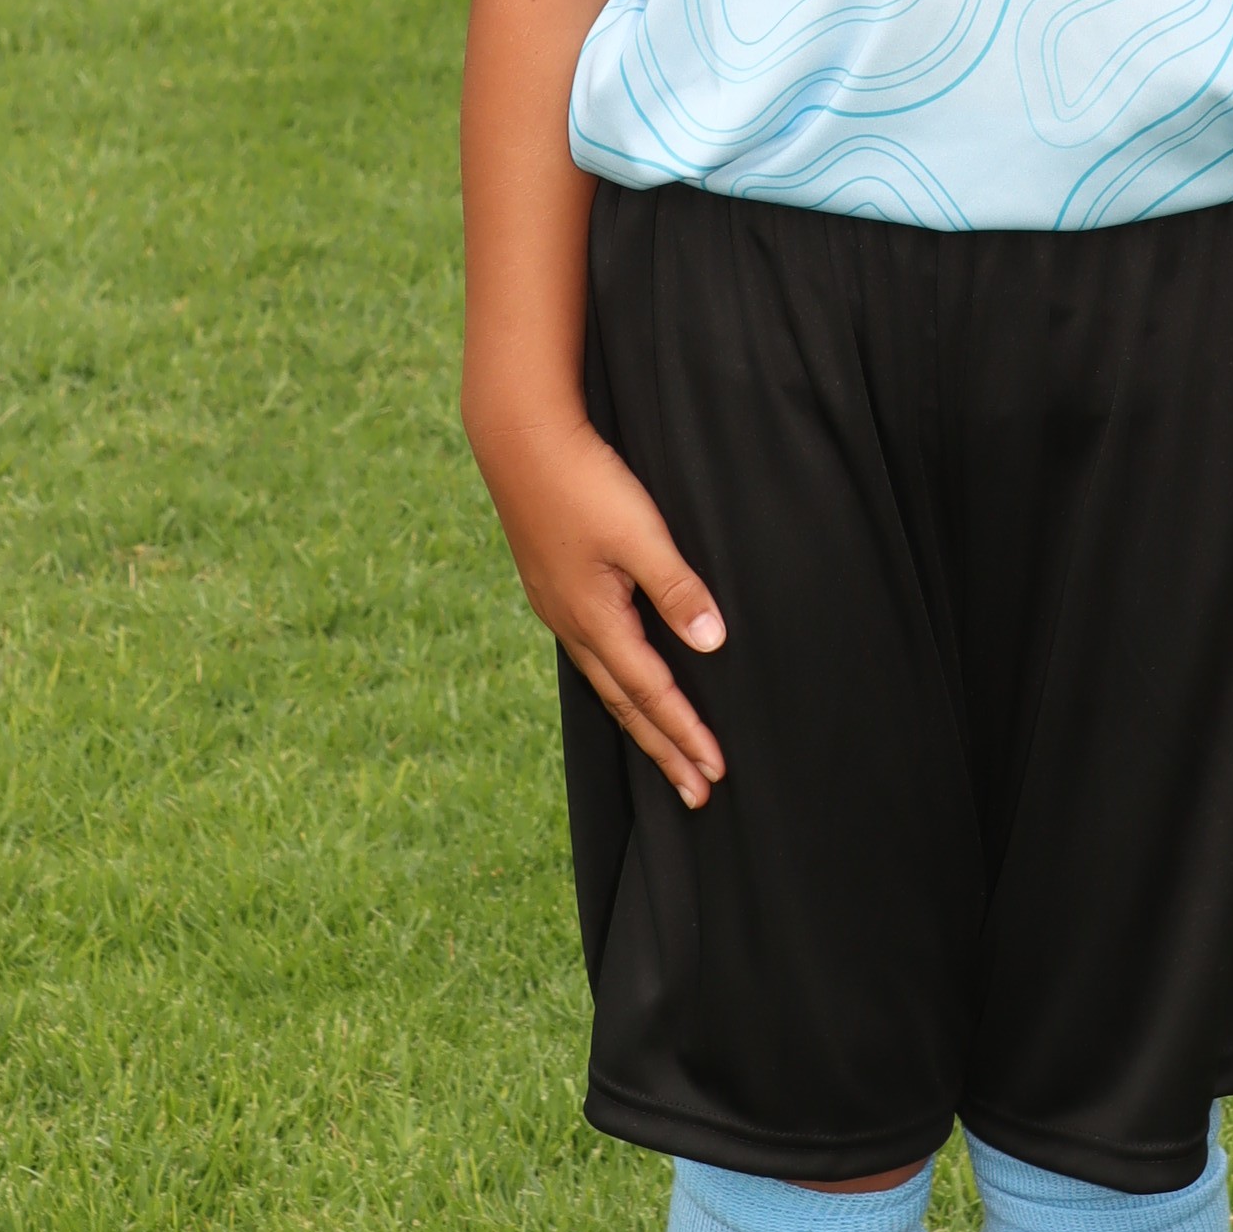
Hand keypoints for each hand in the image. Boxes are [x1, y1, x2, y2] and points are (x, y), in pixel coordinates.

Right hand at [474, 397, 729, 810]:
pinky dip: (616, 683)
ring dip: (640, 720)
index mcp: (595, 618)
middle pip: (626, 704)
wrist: (518, 437)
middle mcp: (572, 624)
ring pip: (606, 682)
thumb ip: (677, 589)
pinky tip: (621, 679)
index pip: (652, 694)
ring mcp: (557, 607)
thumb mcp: (640, 534)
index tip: (715, 773)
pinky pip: (589, 654)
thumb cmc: (584, 480)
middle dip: (664, 749)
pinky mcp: (551, 585)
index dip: (685, 735)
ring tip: (664, 753)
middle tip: (696, 793)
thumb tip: (712, 645)